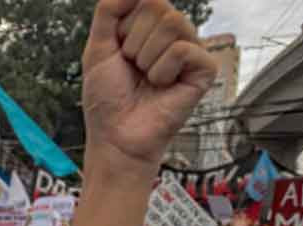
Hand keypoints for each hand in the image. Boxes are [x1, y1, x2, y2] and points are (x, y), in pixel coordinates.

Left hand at [82, 0, 216, 169]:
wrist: (116, 135)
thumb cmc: (107, 98)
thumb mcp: (98, 47)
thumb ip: (109, 10)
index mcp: (149, 26)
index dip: (123, 27)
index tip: (120, 53)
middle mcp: (173, 34)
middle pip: (158, 6)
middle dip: (133, 42)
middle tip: (133, 68)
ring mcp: (191, 50)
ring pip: (172, 23)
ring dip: (146, 57)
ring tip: (146, 78)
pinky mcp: (205, 69)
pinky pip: (182, 50)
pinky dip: (162, 71)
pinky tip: (162, 87)